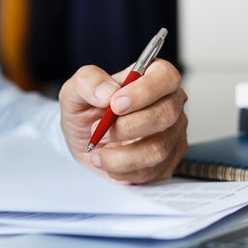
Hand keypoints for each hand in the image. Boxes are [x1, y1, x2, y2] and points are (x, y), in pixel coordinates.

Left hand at [59, 59, 187, 183]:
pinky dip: (122, 170)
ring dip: (121, 156)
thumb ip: (87, 82)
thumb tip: (107, 92)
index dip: (144, 92)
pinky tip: (108, 162)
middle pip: (166, 115)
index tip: (115, 105)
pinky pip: (151, 171)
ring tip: (97, 153)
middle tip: (100, 132)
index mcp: (154, 77)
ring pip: (158, 149)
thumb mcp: (75, 91)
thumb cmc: (86, 112)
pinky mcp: (167, 162)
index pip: (166, 78)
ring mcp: (172, 134)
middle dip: (128, 127)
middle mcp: (170, 104)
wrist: (85, 143)